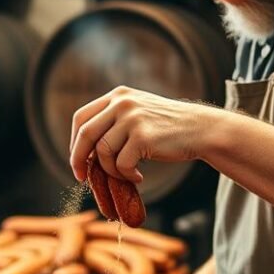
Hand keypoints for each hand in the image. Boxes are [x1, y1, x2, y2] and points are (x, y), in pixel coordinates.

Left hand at [68, 86, 219, 182]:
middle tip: (83, 178)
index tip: (77, 161)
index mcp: (117, 96)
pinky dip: (126, 176)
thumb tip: (83, 153)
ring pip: (103, 152)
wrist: (200, 129)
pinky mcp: (142, 136)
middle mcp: (121, 102)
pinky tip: (139, 177)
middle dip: (79, 159)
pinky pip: (121, 164)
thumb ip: (112, 123)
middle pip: (85, 134)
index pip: (81, 118)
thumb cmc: (166, 128)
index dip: (74, 142)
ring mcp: (132, 118)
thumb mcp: (137, 113)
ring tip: (127, 175)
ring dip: (111, 171)